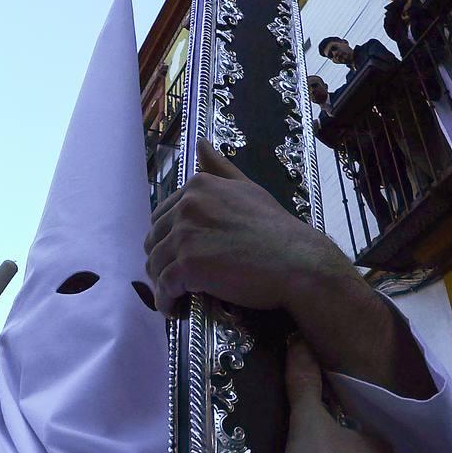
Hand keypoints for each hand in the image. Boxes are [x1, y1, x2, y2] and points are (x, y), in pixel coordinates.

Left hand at [145, 138, 347, 316]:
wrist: (297, 262)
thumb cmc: (278, 229)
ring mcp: (186, 235)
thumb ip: (221, 169)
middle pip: (154, 239)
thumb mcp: (249, 189)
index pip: (163, 215)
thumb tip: (200, 143)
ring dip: (162, 283)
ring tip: (176, 296)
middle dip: (162, 260)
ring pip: (155, 264)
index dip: (169, 239)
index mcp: (198, 186)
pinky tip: (175, 309)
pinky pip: (164, 287)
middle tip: (178, 278)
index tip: (181, 255)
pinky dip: (166, 301)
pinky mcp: (189, 265)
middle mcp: (187, 206)